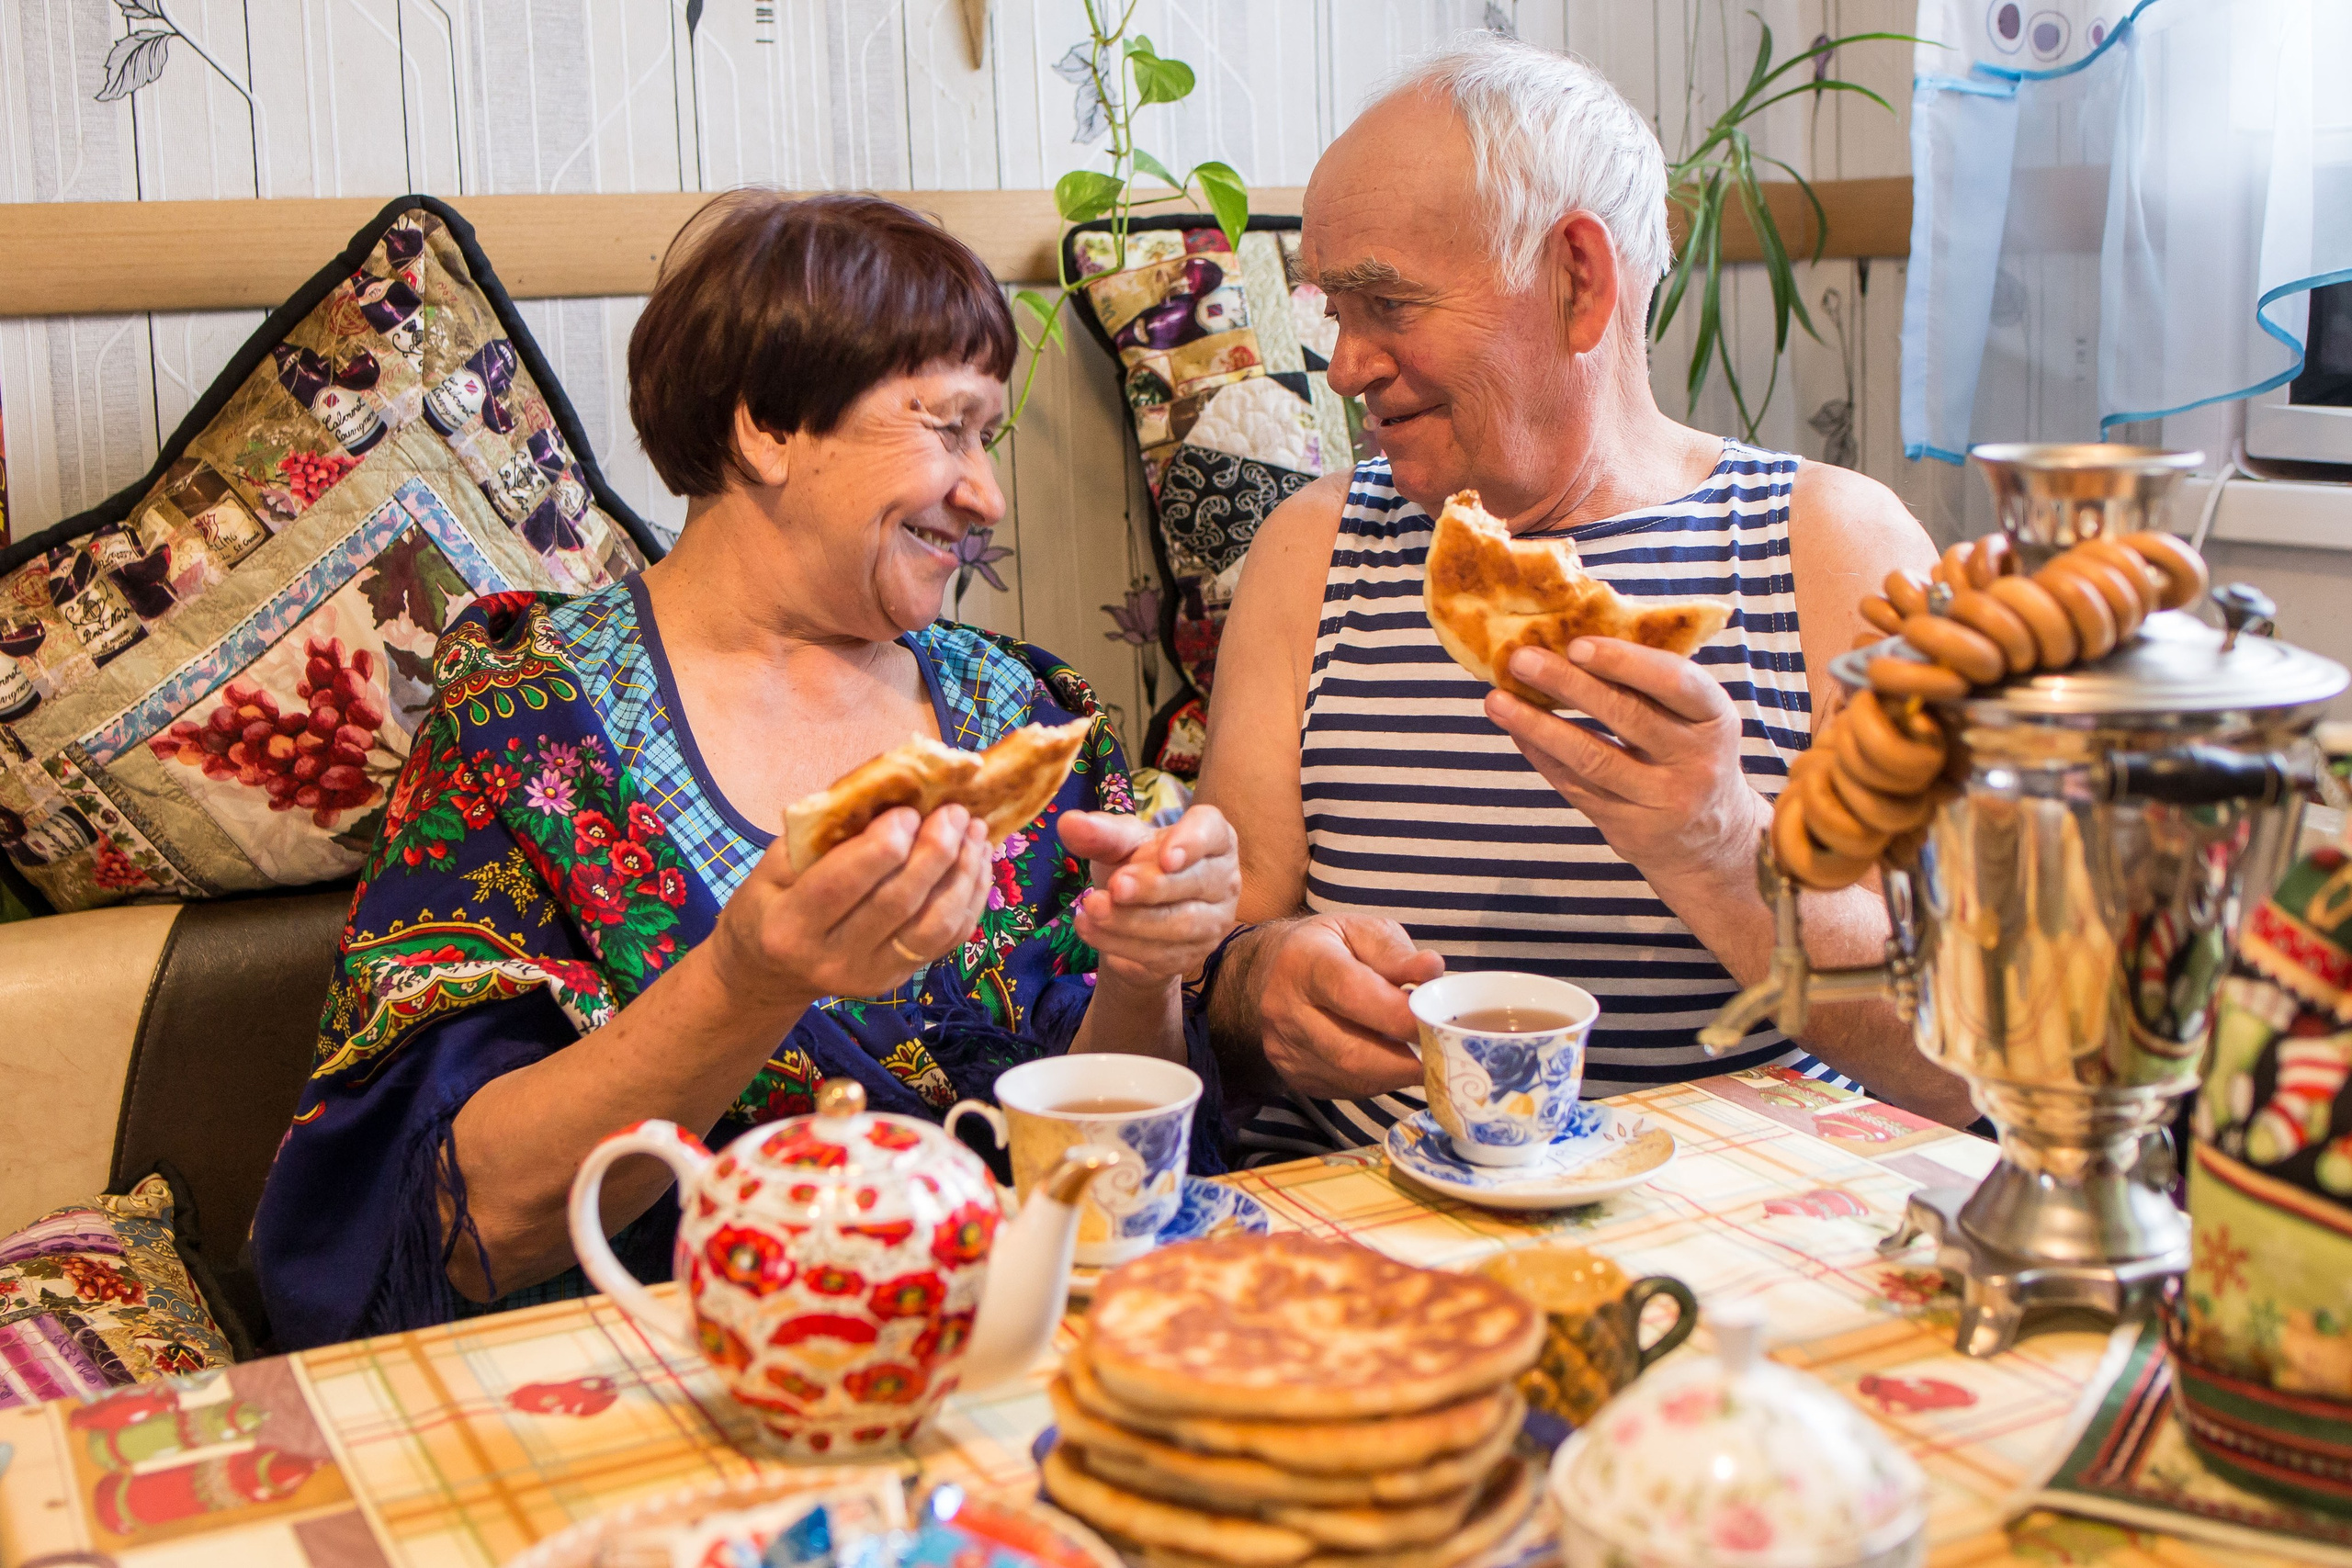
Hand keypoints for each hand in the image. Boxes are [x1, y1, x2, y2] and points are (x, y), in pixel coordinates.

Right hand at [711, 804, 991, 1008]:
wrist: (770, 973)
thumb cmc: (769, 904)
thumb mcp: (773, 866)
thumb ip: (820, 836)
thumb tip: (884, 792)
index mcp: (789, 926)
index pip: (842, 884)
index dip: (881, 845)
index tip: (908, 810)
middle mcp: (832, 959)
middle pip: (898, 903)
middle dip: (934, 851)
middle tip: (954, 812)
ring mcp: (872, 975)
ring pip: (934, 925)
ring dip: (963, 873)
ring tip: (974, 831)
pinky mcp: (900, 978)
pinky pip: (948, 938)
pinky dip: (971, 896)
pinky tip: (977, 861)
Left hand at [1059, 805, 1241, 986]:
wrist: (1136, 916)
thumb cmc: (1137, 865)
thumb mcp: (1119, 845)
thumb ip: (1100, 834)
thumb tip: (1068, 822)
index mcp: (1213, 839)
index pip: (1211, 833)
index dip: (1192, 843)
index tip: (1165, 856)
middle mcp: (1224, 880)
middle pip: (1195, 883)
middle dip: (1152, 887)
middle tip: (1115, 886)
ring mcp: (1214, 922)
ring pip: (1179, 925)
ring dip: (1130, 920)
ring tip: (1090, 910)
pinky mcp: (1193, 957)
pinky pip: (1162, 955)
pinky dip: (1122, 945)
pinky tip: (1092, 932)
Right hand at [1247, 914, 1442, 1098]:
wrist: (1273, 972)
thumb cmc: (1330, 948)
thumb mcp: (1363, 932)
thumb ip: (1397, 954)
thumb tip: (1432, 970)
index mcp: (1303, 962)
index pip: (1352, 993)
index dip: (1400, 1015)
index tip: (1437, 1022)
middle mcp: (1284, 1010)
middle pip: (1352, 1051)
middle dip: (1406, 1058)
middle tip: (1444, 1052)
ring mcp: (1285, 1050)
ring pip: (1353, 1077)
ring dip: (1397, 1073)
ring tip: (1422, 1055)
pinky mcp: (1294, 1077)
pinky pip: (1348, 1089)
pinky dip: (1380, 1079)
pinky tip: (1391, 1060)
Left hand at [1485, 638, 1769, 899]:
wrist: (1709, 838)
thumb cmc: (1688, 754)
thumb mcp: (1692, 718)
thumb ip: (1649, 685)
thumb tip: (1569, 640)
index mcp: (1715, 717)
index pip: (1675, 682)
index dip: (1625, 661)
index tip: (1576, 644)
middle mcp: (1696, 761)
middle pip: (1627, 716)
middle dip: (1568, 684)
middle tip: (1520, 659)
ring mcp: (1663, 799)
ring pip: (1592, 758)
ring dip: (1538, 726)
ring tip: (1496, 701)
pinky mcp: (1629, 828)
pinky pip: (1576, 787)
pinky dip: (1541, 755)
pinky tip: (1516, 730)